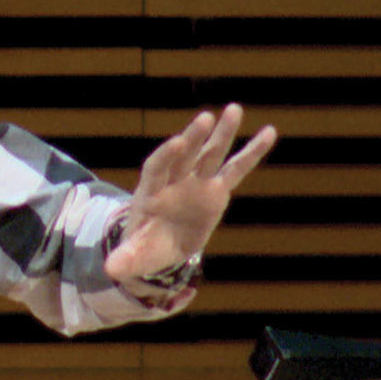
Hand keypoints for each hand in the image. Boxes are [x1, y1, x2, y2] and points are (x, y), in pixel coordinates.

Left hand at [104, 103, 276, 282]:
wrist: (161, 245)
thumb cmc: (146, 247)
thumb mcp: (135, 256)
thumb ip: (126, 259)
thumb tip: (111, 269)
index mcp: (150, 192)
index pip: (156, 168)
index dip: (167, 155)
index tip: (178, 142)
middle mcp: (173, 181)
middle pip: (184, 156)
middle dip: (194, 138)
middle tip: (205, 118)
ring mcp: (196, 183)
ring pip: (210, 155)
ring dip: (222, 134)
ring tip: (234, 109)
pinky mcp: (216, 189)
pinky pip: (235, 170)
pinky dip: (251, 153)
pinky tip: (269, 132)